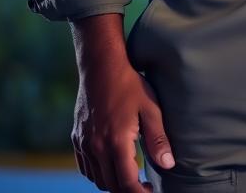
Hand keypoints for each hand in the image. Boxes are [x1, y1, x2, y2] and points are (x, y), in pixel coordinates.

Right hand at [70, 13, 175, 190]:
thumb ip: (158, 139)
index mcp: (116, 142)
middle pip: (110, 184)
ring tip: (130, 177)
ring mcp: (83, 143)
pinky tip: (112, 166)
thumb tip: (168, 164)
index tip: (151, 192)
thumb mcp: (151, 108)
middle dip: (127, 190)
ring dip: (113, 183)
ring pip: (96, 178)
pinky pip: (85, 167)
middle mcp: (96, 147)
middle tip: (144, 187)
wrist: (101, 66)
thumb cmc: (130, 84)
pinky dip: (98, 174)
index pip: (126, 182)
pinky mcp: (76, 138)